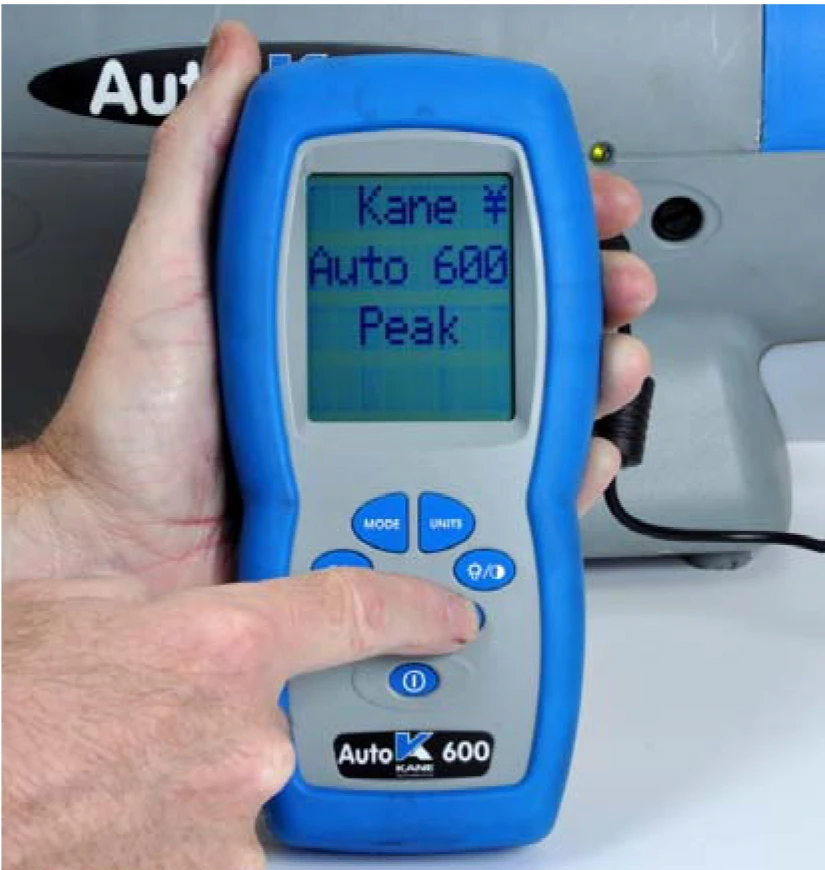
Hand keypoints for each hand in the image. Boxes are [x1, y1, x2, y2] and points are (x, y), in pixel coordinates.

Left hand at [2, 21, 654, 591]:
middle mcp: (381, 371)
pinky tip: (578, 459)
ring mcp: (402, 441)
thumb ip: (204, 169)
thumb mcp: (167, 276)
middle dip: (584, 295)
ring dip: (587, 380)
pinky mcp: (412, 511)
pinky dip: (557, 476)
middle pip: (508, 322)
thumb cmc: (137, 423)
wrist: (130, 549)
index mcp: (339, 308)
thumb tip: (237, 61)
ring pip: (522, 405)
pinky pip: (502, 491)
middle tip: (617, 287)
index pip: (455, 246)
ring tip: (611, 367)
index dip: (526, 217)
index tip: (580, 200)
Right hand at [2, 569, 477, 869]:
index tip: (453, 618)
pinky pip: (198, 851)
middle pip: (271, 715)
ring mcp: (221, 835)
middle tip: (134, 713)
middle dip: (218, 710)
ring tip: (94, 770)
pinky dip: (162, 835)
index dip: (413, 609)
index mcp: (218, 649)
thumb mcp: (63, 609)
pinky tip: (94, 820)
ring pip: (232, 789)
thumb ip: (148, 610)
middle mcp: (240, 743)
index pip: (351, 613)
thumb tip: (169, 622)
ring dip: (182, 776)